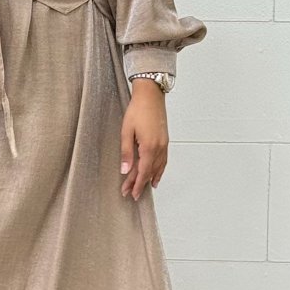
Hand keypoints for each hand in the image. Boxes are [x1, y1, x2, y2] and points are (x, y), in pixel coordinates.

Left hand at [120, 81, 167, 199]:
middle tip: (131, 193)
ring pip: (158, 167)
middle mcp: (159, 148)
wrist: (151, 95)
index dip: (135, 184)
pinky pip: (164, 160)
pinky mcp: (165, 140)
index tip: (130, 193)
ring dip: (150, 179)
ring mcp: (164, 144)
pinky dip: (160, 170)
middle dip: (140, 184)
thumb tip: (124, 170)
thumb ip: (126, 152)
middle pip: (149, 172)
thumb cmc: (137, 110)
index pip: (142, 172)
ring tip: (144, 188)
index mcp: (148, 147)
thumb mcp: (126, 131)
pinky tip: (157, 174)